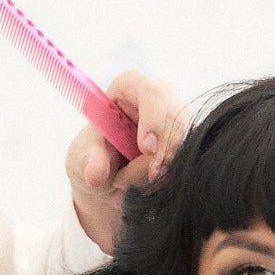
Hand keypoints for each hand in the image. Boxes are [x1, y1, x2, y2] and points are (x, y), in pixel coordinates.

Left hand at [67, 69, 185, 253]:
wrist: (108, 183)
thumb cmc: (94, 159)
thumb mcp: (84, 159)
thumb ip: (92, 161)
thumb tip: (95, 174)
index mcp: (130, 88)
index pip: (150, 92)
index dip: (153, 117)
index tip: (147, 148)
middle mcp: (161, 98)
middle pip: (176, 116)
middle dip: (165, 150)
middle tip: (151, 178)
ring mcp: (178, 122)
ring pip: (186, 143)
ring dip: (164, 169)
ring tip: (132, 183)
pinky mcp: (188, 145)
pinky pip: (189, 161)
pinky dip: (172, 178)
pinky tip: (151, 187)